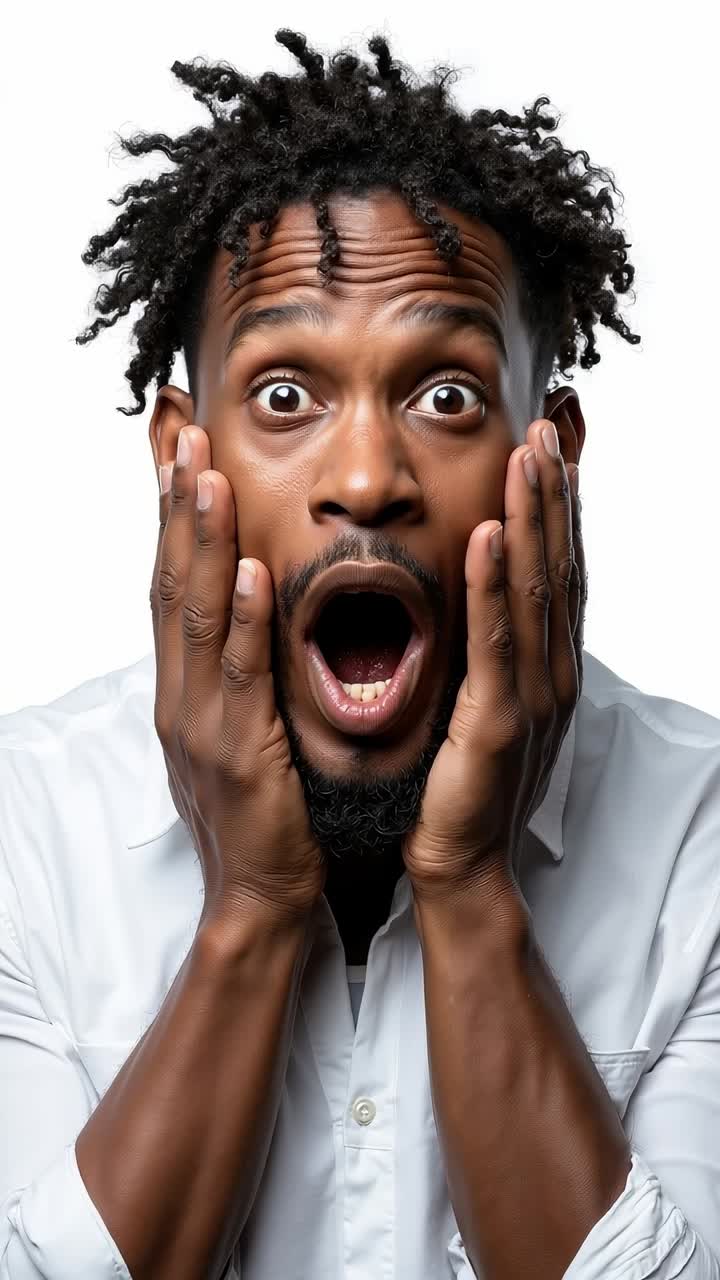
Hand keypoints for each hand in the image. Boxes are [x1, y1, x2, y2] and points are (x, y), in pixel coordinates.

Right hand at [150, 425, 325, 932]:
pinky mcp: (237, 754)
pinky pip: (238, 677)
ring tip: (205, 478)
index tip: (180, 456)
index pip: (170, 588)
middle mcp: (181, 698)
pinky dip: (238, 621)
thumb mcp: (241, 728)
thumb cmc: (262, 810)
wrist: (262, 893)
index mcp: (183, 689)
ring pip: (195, 620)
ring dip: (199, 545)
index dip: (171, 521)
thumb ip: (238, 672)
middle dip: (175, 510)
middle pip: (170, 587)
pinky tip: (245, 573)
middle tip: (181, 437)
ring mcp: (201, 725)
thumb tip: (249, 611)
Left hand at [401, 418, 584, 905]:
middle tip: (543, 431)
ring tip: (525, 459)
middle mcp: (551, 675)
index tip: (548, 452)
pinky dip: (493, 585)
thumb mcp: (487, 706)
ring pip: (535, 592)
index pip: (558, 574)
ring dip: (531, 520)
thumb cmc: (464, 786)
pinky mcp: (496, 724)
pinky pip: (495, 642)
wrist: (459, 862)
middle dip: (551, 497)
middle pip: (556, 569)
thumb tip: (483, 600)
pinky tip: (489, 536)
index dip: (559, 510)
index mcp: (547, 669)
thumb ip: (493, 652)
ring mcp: (530, 699)